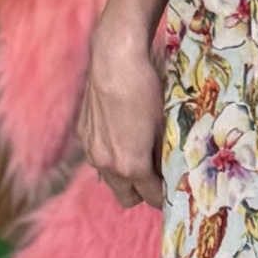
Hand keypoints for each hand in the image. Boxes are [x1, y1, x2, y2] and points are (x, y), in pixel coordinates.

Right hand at [77, 10, 165, 210]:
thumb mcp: (165, 126)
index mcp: (131, 167)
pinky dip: (111, 154)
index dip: (166, 195)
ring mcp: (91, 150)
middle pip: (126, 198)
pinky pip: (98, 157)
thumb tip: (170, 173)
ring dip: (125, 175)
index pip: (152, 197)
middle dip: (143, 192)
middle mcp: (106, 164)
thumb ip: (165, 156)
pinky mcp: (83, 133)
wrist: (115, 59)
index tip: (174, 189)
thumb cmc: (148, 91)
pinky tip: (123, 134)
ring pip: (109, 179)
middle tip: (158, 176)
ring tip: (141, 153)